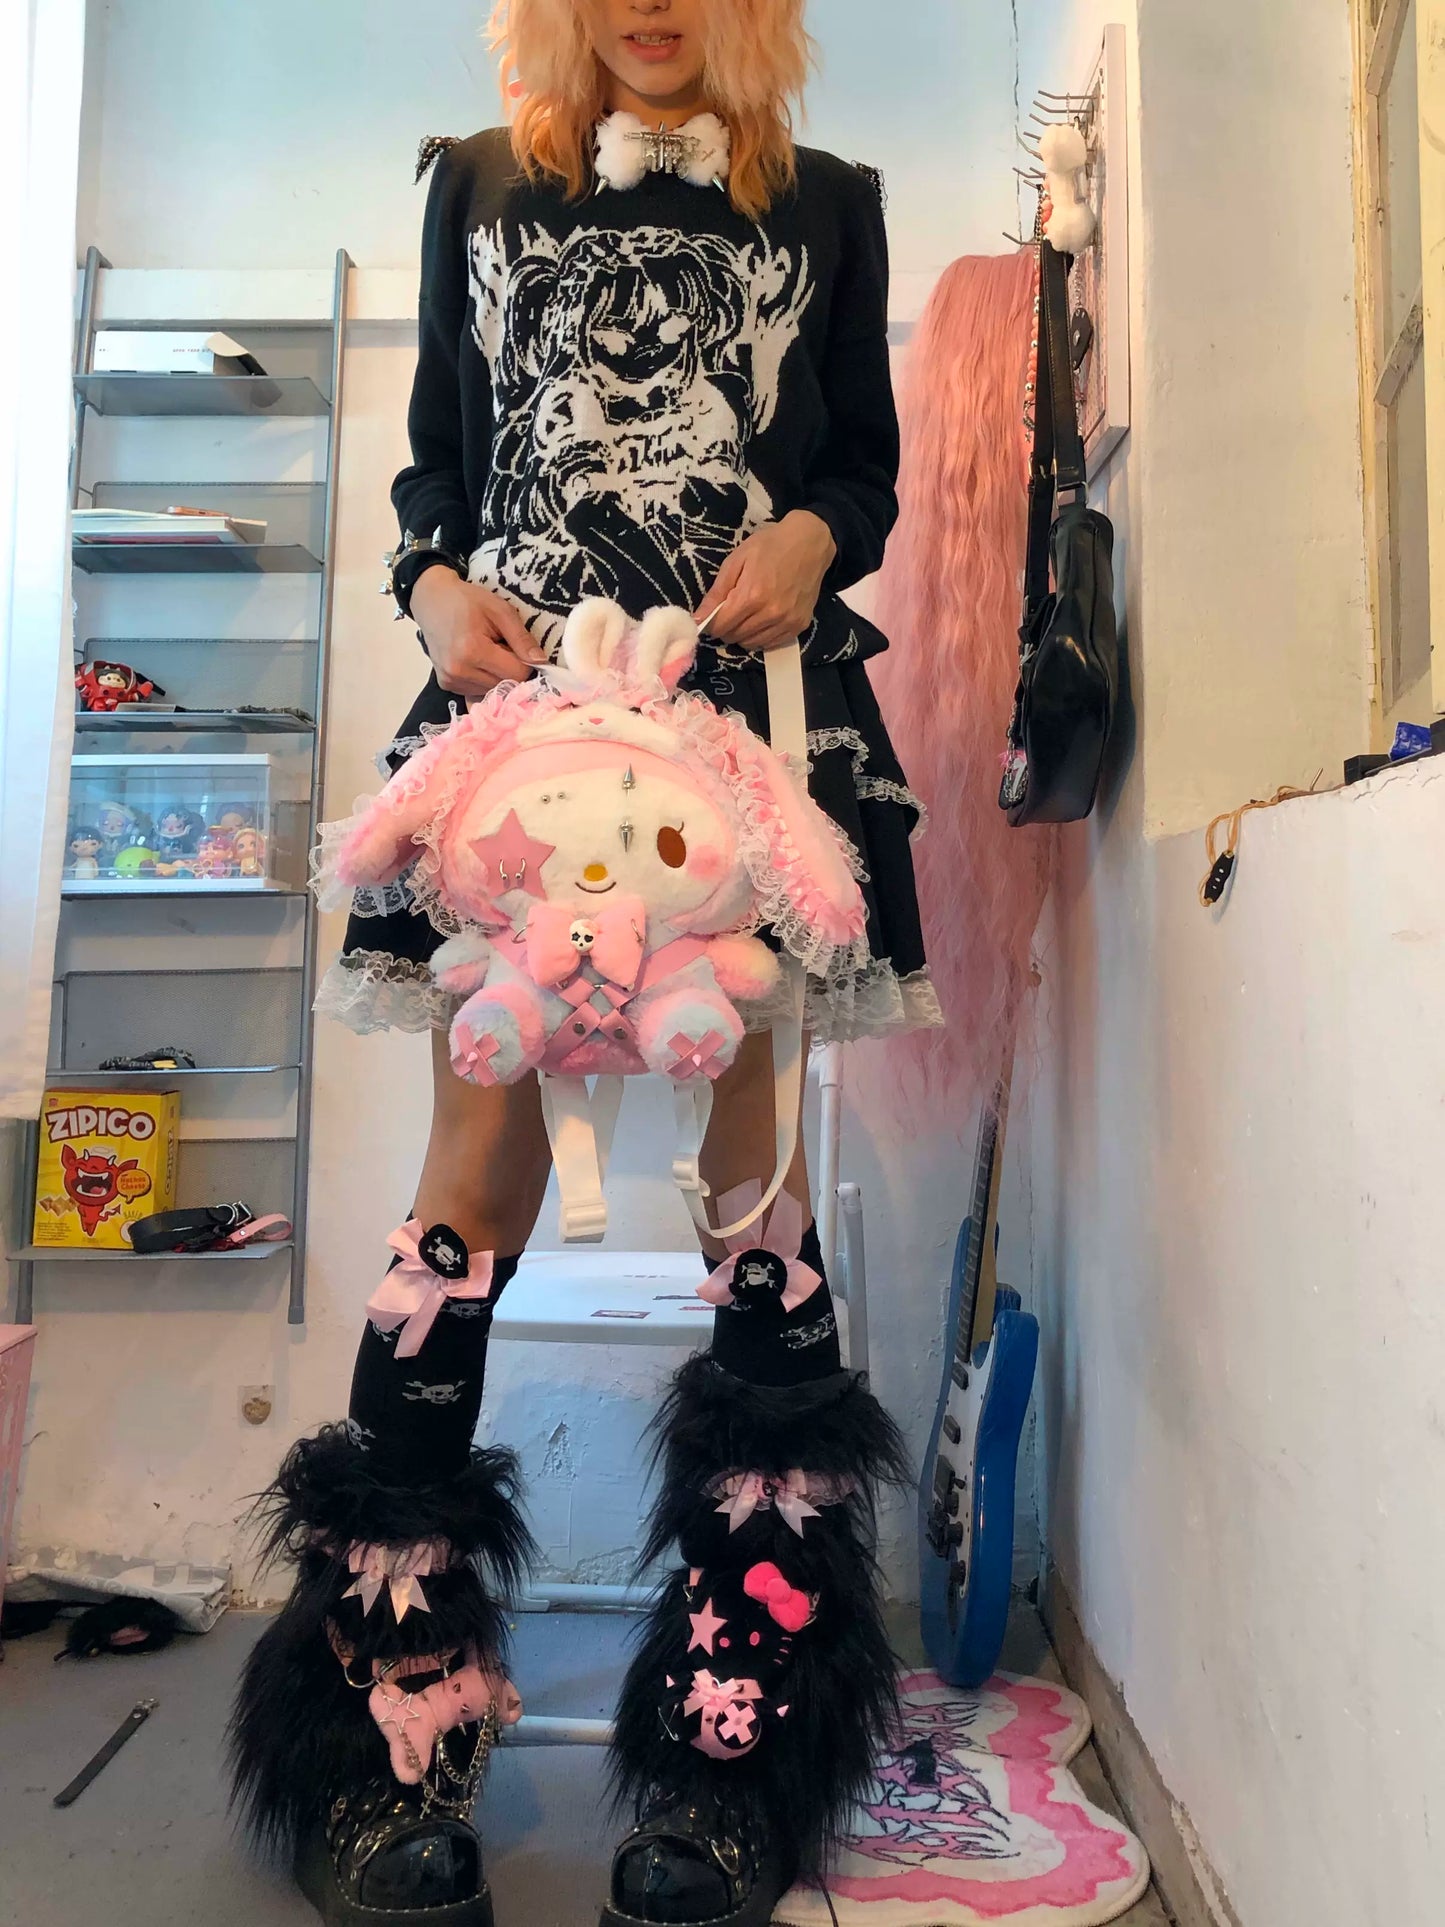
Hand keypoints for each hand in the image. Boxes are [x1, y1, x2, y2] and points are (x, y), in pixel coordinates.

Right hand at [411, 569, 547, 696]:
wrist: (432, 600)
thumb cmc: (467, 601)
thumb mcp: (500, 611)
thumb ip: (522, 638)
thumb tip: (542, 663)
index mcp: (473, 651)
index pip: (517, 674)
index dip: (523, 661)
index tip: (514, 645)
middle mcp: (459, 671)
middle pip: (505, 686)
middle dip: (510, 669)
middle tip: (500, 646)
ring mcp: (451, 681)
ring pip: (493, 692)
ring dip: (497, 676)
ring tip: (486, 651)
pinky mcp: (446, 685)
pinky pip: (477, 692)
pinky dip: (484, 680)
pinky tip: (477, 662)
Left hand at [695, 511, 836, 650]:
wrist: (809, 542)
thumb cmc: (769, 546)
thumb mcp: (736, 561)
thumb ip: (717, 593)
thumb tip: (698, 618)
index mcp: (752, 596)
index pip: (720, 627)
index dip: (711, 624)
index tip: (711, 616)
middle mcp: (770, 614)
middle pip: (735, 637)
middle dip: (726, 628)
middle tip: (729, 612)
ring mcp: (787, 622)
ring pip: (752, 644)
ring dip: (742, 634)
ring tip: (745, 615)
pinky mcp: (799, 626)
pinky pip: (771, 643)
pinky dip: (760, 636)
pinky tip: (761, 620)